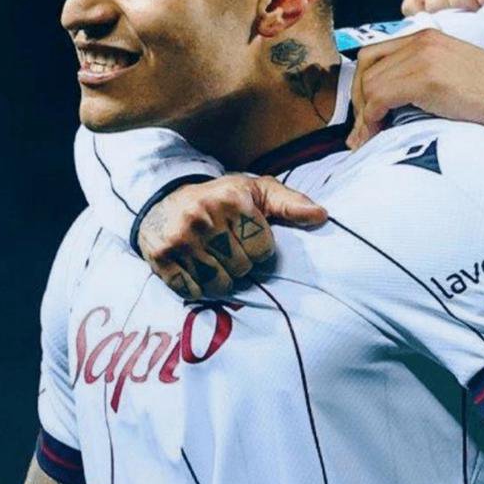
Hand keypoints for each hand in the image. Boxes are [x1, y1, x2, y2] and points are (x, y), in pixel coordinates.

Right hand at [138, 175, 326, 298]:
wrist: (164, 200)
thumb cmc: (221, 198)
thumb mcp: (256, 192)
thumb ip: (290, 203)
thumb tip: (322, 215)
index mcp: (232, 199)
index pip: (263, 249)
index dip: (259, 248)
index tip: (246, 237)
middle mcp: (204, 216)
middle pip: (242, 268)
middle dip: (239, 263)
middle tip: (226, 248)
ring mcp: (180, 238)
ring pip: (219, 284)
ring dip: (220, 278)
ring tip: (213, 258)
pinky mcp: (161, 258)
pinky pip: (192, 290)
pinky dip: (197, 287)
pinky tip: (195, 268)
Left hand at [346, 29, 483, 148]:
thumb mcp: (453, 76)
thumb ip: (424, 77)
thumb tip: (390, 103)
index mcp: (427, 37)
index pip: (374, 54)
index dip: (362, 85)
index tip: (365, 114)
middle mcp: (422, 40)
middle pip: (365, 66)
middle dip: (357, 98)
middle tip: (362, 129)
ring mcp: (423, 57)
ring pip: (369, 85)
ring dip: (364, 116)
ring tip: (370, 139)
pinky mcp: (426, 78)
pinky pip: (379, 97)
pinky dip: (372, 119)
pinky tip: (379, 134)